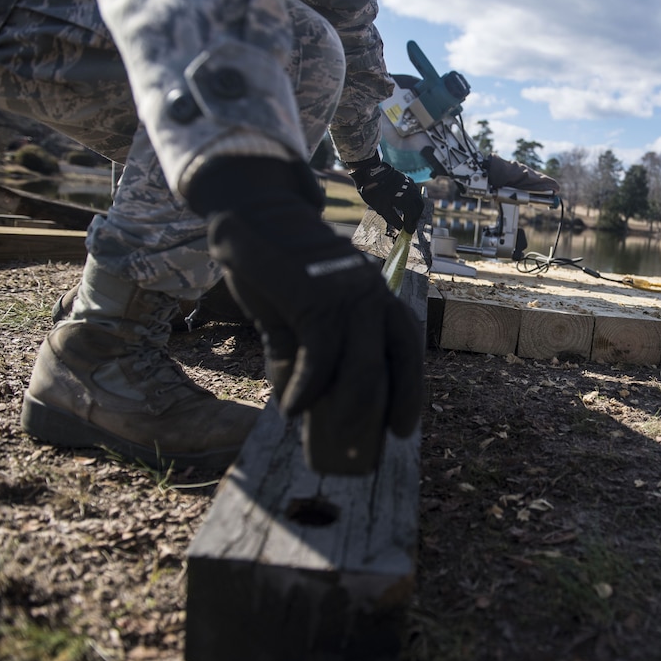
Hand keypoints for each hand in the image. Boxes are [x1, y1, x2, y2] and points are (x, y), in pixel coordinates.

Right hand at [181, 157, 422, 473]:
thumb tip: (295, 405)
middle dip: (388, 406)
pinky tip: (291, 409)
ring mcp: (347, 295)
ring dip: (346, 409)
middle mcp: (372, 294)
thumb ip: (298, 355)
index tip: (401, 428)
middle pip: (396, 361)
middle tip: (368, 444)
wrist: (250, 216)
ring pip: (362, 366)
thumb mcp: (294, 315)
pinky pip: (320, 357)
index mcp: (375, 296)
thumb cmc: (275, 267)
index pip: (407, 347)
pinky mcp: (316, 298)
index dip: (410, 389)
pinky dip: (305, 389)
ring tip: (325, 434)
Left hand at [349, 152, 424, 233]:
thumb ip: (393, 219)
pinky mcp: (408, 180)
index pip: (411, 216)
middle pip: (418, 208)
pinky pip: (415, 193)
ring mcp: (411, 185)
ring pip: (418, 200)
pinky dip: (413, 201)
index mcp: (405, 199)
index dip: (410, 225)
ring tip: (409, 217)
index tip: (408, 232)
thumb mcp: (381, 208)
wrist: (370, 170)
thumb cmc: (374, 190)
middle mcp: (411, 191)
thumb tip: (400, 227)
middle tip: (410, 225)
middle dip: (415, 218)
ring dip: (415, 210)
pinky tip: (407, 205)